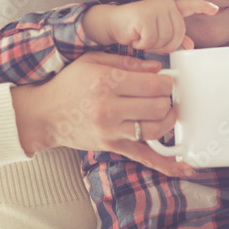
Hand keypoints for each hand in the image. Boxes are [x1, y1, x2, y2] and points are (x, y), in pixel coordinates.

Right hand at [10, 51, 193, 177]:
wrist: (44, 114)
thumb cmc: (68, 85)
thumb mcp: (92, 61)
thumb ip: (126, 61)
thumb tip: (157, 68)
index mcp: (106, 82)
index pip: (152, 83)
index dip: (166, 81)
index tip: (165, 80)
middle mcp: (109, 108)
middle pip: (158, 106)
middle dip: (167, 99)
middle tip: (164, 95)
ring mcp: (111, 131)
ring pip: (155, 129)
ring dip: (167, 120)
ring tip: (166, 113)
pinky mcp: (112, 147)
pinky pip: (144, 158)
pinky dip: (167, 164)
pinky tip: (184, 167)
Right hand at [83, 0, 217, 52]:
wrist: (111, 23)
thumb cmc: (134, 29)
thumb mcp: (157, 34)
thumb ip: (173, 38)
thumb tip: (190, 46)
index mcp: (169, 7)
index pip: (189, 5)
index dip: (203, 7)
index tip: (215, 9)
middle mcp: (165, 4)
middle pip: (177, 35)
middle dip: (164, 45)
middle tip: (149, 41)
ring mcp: (155, 8)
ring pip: (165, 40)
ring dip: (152, 46)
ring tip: (141, 37)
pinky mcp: (144, 15)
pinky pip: (151, 40)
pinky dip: (142, 44)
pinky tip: (135, 37)